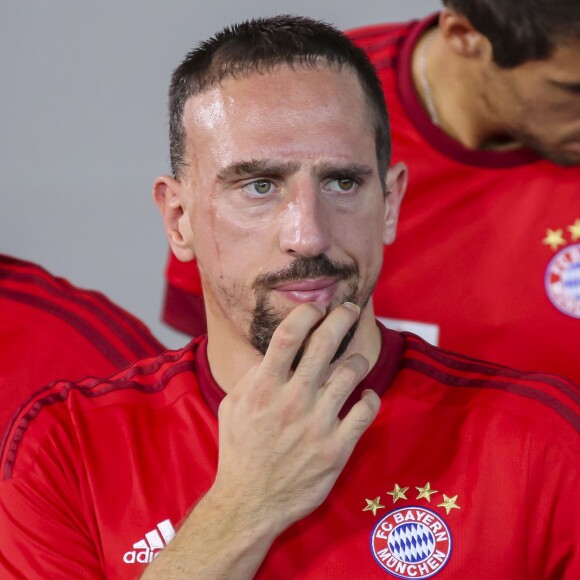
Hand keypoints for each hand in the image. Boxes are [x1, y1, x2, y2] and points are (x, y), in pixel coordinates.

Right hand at [212, 301, 380, 536]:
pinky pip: (366, 411)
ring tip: (355, 359)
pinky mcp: (337, 448)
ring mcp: (318, 424)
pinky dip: (370, 397)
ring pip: (351, 372)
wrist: (250, 502)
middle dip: (341, 317)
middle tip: (348, 309)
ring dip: (357, 358)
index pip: (288, 335)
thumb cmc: (239, 450)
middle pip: (324, 343)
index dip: (306, 312)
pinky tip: (365, 395)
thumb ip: (253, 376)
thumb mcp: (232, 406)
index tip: (315, 307)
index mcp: (264, 388)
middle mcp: (292, 400)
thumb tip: (275, 351)